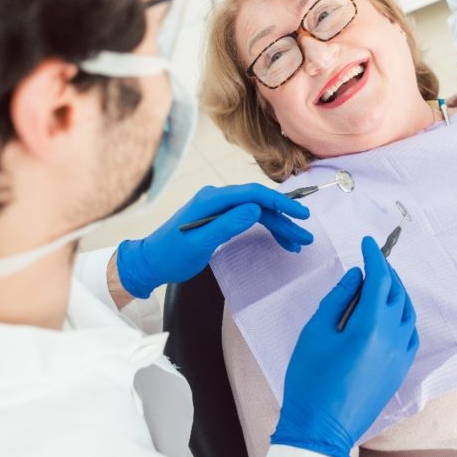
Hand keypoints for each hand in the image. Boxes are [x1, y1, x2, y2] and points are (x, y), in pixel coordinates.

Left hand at [116, 184, 312, 298]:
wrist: (151, 262)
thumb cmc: (171, 255)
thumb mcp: (199, 243)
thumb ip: (226, 225)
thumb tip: (255, 209)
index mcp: (212, 200)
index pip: (253, 195)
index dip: (279, 203)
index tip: (300, 215)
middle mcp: (218, 198)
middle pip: (259, 204)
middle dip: (284, 219)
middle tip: (305, 237)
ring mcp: (219, 208)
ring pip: (257, 213)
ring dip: (278, 226)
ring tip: (297, 243)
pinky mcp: (221, 218)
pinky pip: (250, 219)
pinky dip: (266, 229)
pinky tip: (280, 240)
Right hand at [272, 236, 418, 456]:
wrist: (321, 428)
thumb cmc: (310, 379)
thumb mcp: (315, 332)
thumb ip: (337, 299)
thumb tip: (356, 276)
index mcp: (370, 325)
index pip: (379, 278)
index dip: (374, 256)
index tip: (367, 241)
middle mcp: (392, 337)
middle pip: (396, 292)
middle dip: (385, 271)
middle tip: (371, 259)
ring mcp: (400, 355)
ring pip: (407, 312)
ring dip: (396, 292)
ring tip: (379, 283)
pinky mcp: (401, 370)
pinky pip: (410, 333)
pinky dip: (403, 316)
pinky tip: (390, 314)